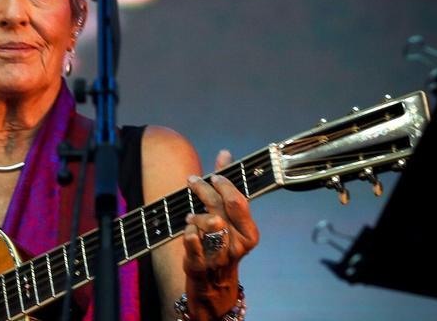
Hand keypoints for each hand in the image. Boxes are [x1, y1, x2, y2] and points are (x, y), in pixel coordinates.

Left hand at [181, 150, 258, 318]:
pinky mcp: (201, 265)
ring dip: (196, 215)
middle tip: (192, 180)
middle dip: (204, 190)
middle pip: (220, 209)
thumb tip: (224, 154)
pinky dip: (188, 232)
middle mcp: (238, 246)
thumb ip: (227, 185)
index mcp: (250, 234)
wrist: (213, 282)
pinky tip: (187, 229)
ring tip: (191, 214)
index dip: (224, 185)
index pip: (238, 202)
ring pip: (207, 224)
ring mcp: (220, 257)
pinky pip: (192, 242)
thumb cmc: (221, 241)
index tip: (212, 175)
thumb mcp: (228, 216)